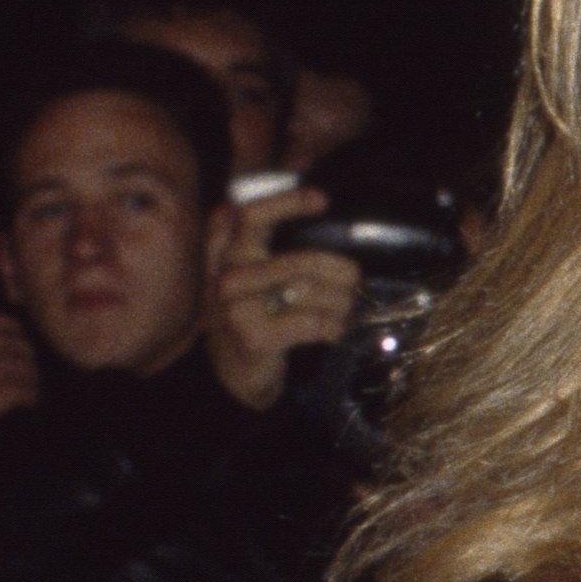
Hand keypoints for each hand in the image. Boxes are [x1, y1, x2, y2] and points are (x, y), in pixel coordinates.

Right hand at [203, 184, 352, 412]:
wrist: (233, 380)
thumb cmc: (249, 321)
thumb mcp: (240, 281)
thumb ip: (241, 243)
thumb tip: (248, 205)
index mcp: (224, 256)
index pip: (251, 216)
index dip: (287, 202)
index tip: (322, 201)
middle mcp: (226, 278)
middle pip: (299, 261)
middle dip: (338, 270)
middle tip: (355, 280)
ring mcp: (237, 309)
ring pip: (311, 292)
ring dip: (341, 303)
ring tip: (345, 310)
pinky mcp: (255, 337)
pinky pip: (313, 322)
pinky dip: (333, 327)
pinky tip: (335, 332)